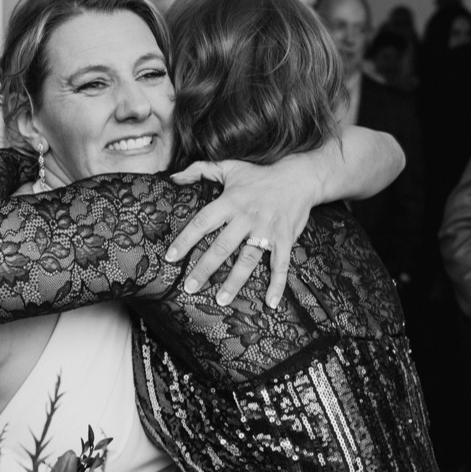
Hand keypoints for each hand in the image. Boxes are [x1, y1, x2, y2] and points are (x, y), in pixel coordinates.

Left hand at [165, 158, 314, 308]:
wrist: (299, 178)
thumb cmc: (260, 176)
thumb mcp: (230, 168)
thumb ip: (200, 170)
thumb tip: (173, 178)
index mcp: (231, 201)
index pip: (202, 222)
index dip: (185, 240)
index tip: (171, 257)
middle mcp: (247, 217)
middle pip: (222, 246)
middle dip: (205, 268)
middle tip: (190, 287)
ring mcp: (267, 230)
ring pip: (248, 259)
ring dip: (234, 281)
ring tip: (221, 300)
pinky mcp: (285, 239)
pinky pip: (281, 265)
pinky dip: (277, 284)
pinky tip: (270, 303)